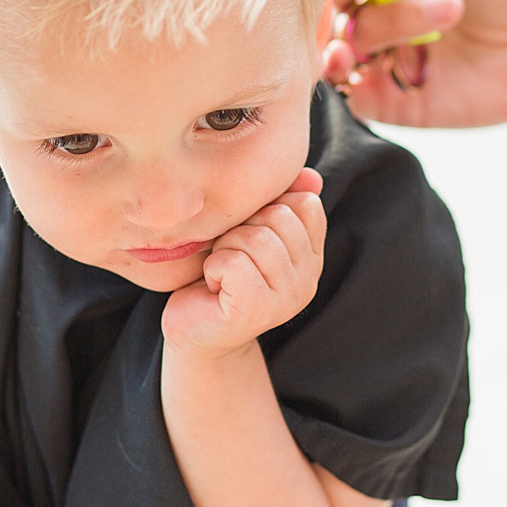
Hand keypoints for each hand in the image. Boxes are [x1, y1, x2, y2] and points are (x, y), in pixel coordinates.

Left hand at [162, 168, 326, 359]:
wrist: (194, 329)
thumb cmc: (219, 273)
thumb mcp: (250, 229)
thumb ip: (280, 201)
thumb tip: (311, 177)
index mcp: (312, 255)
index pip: (304, 203)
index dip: (265, 207)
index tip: (246, 233)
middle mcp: (309, 279)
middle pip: (278, 216)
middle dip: (240, 227)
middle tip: (229, 257)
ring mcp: (287, 299)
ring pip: (256, 238)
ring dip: (224, 248)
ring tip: (221, 272)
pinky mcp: (258, 312)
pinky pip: (234, 263)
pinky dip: (213, 267)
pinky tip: (213, 286)